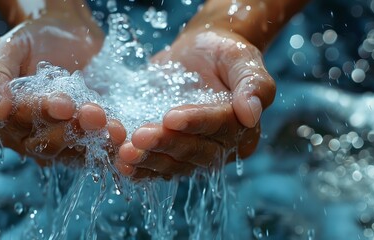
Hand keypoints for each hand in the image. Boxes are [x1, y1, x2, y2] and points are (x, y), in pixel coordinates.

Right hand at [0, 9, 125, 164]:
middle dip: (71, 130)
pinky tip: (121, 134)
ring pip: (72, 152)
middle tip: (95, 113)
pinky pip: (95, 151)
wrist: (68, 36)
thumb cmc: (34, 40)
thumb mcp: (9, 48)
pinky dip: (109, 145)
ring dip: (94, 141)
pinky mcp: (84, 142)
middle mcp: (28, 137)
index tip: (64, 103)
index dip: (42, 113)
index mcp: (6, 118)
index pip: (20, 122)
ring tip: (114, 128)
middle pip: (46, 144)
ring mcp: (58, 143)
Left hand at [116, 27, 274, 178]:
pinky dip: (139, 168)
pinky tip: (120, 163)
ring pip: (174, 165)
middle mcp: (220, 147)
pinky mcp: (170, 153)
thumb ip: (253, 84)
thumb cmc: (222, 53)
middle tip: (140, 137)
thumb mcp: (242, 58)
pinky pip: (156, 166)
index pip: (220, 128)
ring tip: (125, 154)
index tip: (171, 117)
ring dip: (149, 161)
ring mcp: (193, 154)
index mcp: (242, 127)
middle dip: (166, 145)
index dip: (196, 123)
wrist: (197, 54)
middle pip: (195, 152)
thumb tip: (252, 114)